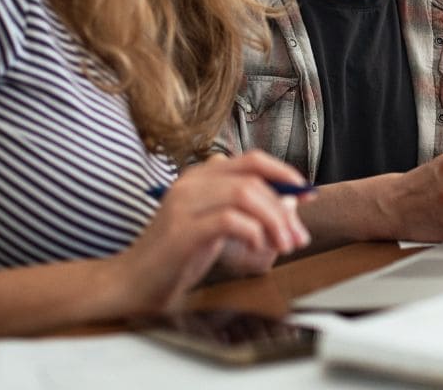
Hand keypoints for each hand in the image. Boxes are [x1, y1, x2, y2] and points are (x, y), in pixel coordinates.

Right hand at [108, 151, 311, 312]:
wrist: (133, 283)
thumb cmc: (176, 257)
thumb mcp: (216, 229)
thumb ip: (248, 214)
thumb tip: (291, 207)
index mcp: (200, 177)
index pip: (252, 160)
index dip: (285, 174)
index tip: (309, 194)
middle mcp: (191, 182)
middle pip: (254, 179)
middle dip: (285, 209)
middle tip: (298, 238)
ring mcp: (184, 204)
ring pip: (245, 194)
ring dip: (274, 221)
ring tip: (283, 246)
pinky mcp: (182, 230)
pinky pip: (229, 220)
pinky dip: (253, 233)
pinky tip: (257, 249)